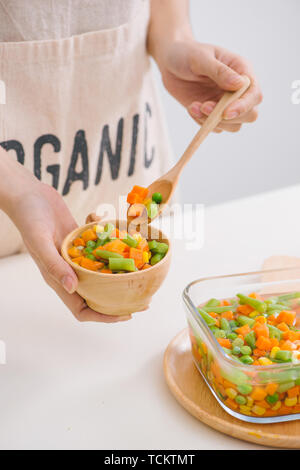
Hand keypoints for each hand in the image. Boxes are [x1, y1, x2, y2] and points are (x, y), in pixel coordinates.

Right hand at [8, 178, 130, 322]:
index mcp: (58, 279)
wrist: (28, 195)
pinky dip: (107, 236)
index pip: (81, 310)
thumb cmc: (29, 218)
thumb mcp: (40, 242)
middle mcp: (69, 271)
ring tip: (139, 263)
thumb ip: (55, 265)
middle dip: (119, 298)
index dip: (103, 316)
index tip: (126, 314)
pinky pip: (99, 245)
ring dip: (118, 268)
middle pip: (97, 294)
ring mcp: (76, 256)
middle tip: (143, 296)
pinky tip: (107, 220)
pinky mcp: (80, 240)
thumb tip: (73, 288)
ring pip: (101, 270)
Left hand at [155, 40, 262, 132]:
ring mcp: (226, 103)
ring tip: (194, 107)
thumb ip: (220, 71)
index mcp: (241, 71)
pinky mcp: (213, 113)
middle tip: (204, 107)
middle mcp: (238, 90)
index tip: (226, 112)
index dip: (244, 106)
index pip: (254, 94)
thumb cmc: (187, 53)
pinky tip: (191, 107)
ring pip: (233, 125)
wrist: (170, 61)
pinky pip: (215, 127)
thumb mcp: (200, 58)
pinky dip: (202, 123)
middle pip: (250, 114)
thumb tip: (240, 84)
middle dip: (228, 118)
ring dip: (213, 122)